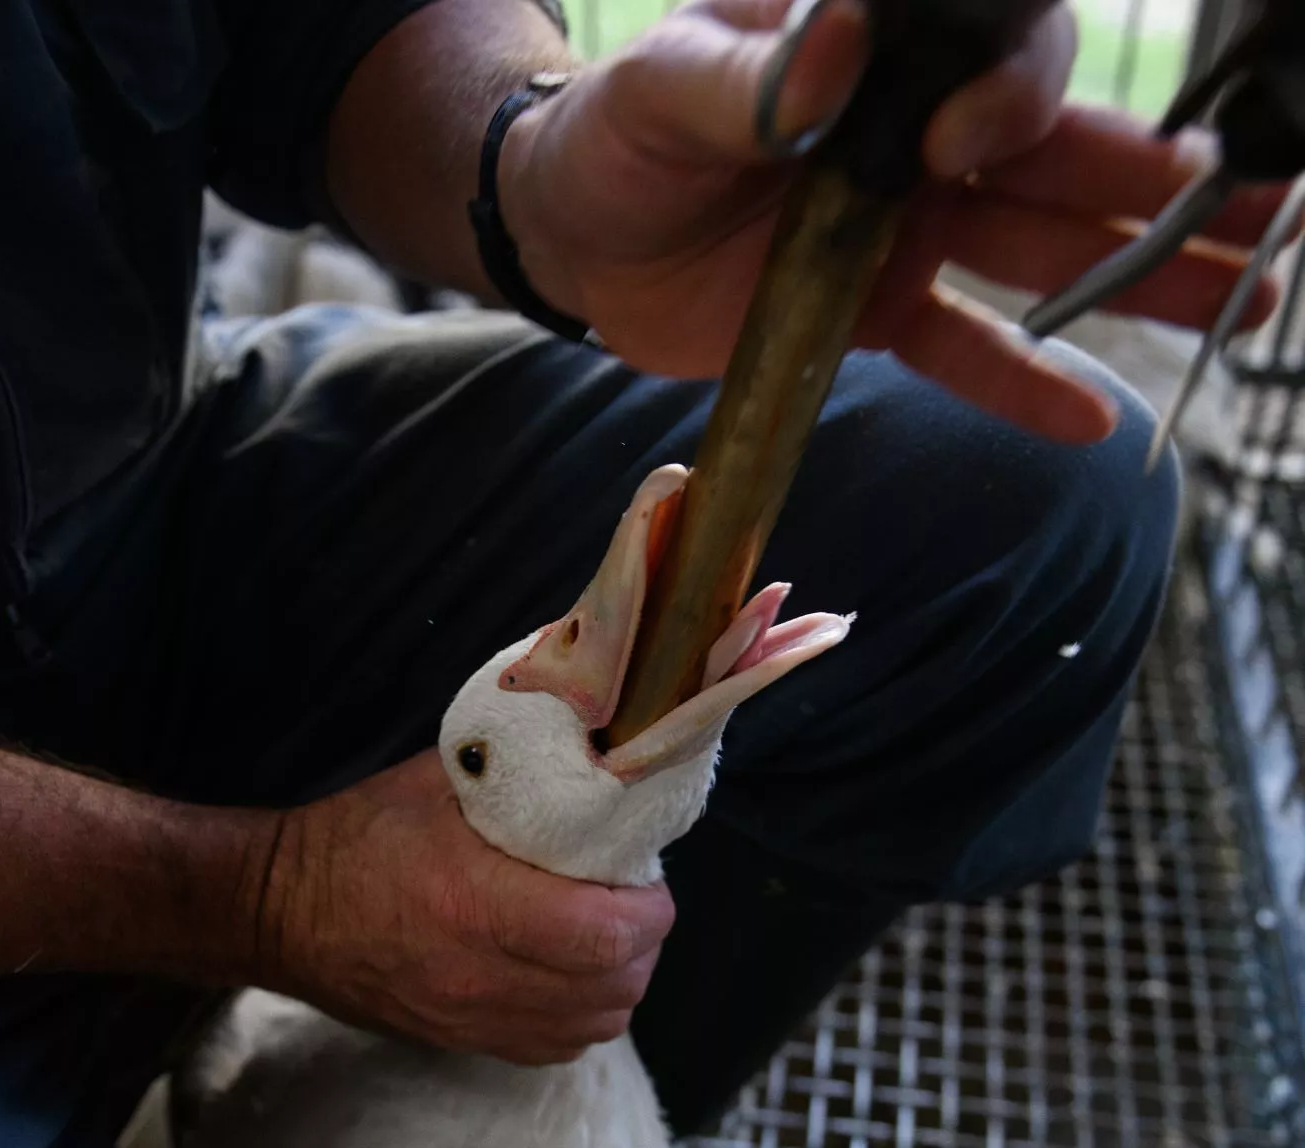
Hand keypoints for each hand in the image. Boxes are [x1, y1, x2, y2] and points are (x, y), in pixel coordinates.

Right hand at [255, 750, 674, 1064]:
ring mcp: (470, 1019)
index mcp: (475, 902)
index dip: (649, 911)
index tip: (649, 882)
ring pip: (592, 1027)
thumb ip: (520, 769)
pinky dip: (581, 1016)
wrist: (280, 911)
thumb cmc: (357, 835)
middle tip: (633, 902)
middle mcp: (480, 975)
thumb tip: (593, 745)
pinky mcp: (460, 1042)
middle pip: (611, 988)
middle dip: (643, 945)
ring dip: (618, 983)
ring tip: (606, 938)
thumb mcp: (437, 781)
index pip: (603, 934)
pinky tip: (569, 976)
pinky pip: (555, 1049)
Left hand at [501, 0, 1287, 441]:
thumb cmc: (616, 137)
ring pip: (1043, 255)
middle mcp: (918, 141)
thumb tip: (831, 59)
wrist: (578, 238)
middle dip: (1162, 184)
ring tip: (1246, 296)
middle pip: (1063, 157)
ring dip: (1138, 280)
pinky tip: (1094, 423)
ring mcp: (908, 233)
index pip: (996, 56)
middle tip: (1266, 204)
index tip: (964, 144)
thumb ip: (753, 77)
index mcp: (884, 59)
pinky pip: (963, 351)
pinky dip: (1024, 386)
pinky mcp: (876, 316)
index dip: (1009, 95)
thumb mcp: (665, 87)